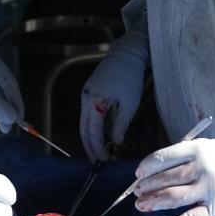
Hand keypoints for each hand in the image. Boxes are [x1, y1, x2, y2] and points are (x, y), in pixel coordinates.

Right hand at [79, 43, 146, 160]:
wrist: (128, 54)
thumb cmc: (130, 77)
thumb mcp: (129, 104)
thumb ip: (120, 125)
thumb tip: (115, 142)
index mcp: (93, 101)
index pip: (92, 132)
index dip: (97, 148)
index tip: (105, 160)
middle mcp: (85, 98)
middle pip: (83, 129)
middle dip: (90, 146)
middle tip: (97, 161)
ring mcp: (86, 94)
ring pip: (84, 122)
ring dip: (91, 137)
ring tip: (99, 151)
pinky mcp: (91, 91)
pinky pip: (89, 113)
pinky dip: (94, 126)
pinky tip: (102, 134)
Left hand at [133, 128, 214, 215]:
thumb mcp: (208, 146)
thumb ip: (185, 155)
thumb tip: (157, 168)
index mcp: (197, 149)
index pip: (162, 158)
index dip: (146, 167)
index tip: (138, 174)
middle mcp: (200, 168)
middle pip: (164, 178)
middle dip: (146, 186)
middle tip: (136, 192)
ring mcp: (208, 189)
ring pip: (172, 197)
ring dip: (153, 202)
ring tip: (140, 205)